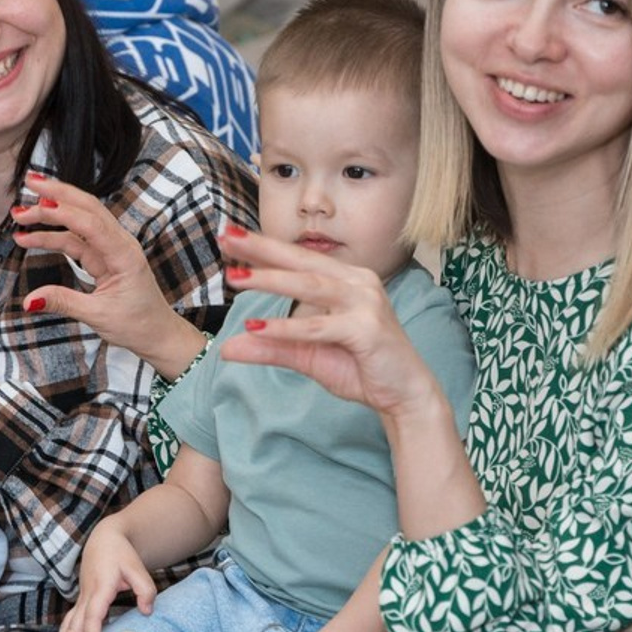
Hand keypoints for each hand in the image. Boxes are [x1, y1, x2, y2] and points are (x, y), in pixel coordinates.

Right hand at [11, 171, 205, 379]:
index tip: (39, 203)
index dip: (65, 211)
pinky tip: (31, 237)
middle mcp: (120, 245)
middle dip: (58, 194)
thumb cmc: (137, 324)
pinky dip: (54, 236)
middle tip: (29, 183)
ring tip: (20, 214)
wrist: (157, 333)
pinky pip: (76, 240)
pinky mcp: (103, 257)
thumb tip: (29, 301)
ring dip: (51, 215)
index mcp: (125, 255)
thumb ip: (63, 303)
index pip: (92, 224)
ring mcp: (112, 249)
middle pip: (88, 209)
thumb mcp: (98, 316)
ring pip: (80, 222)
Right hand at [53, 515, 156, 631]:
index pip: (94, 612)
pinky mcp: (81, 601)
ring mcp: (81, 598)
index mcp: (101, 586)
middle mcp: (87, 595)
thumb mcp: (138, 568)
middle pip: (74, 623)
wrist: (104, 540)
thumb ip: (145, 589)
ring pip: (69, 623)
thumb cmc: (121, 554)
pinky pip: (70, 621)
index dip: (90, 630)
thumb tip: (146, 612)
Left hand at [219, 229, 442, 420]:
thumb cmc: (362, 367)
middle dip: (262, 249)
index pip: (299, 259)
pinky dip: (287, 327)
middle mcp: (358, 282)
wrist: (405, 394)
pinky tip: (258, 327)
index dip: (264, 247)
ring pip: (309, 286)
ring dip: (270, 280)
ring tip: (235, 278)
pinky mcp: (367, 330)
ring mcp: (365, 303)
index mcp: (347, 280)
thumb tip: (226, 349)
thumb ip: (270, 347)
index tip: (230, 237)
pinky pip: (319, 327)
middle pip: (302, 261)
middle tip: (227, 239)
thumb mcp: (307, 354)